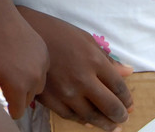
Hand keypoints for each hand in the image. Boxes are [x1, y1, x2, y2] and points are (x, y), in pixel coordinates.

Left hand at [0, 4, 47, 117]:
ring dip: (27, 83)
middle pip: (27, 100)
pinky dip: (33, 68)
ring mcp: (41, 65)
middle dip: (17, 95)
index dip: (6, 106)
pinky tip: (19, 58)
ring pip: (36, 86)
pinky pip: (41, 69)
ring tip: (13, 70)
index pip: (16, 112)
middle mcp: (33, 79)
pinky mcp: (44, 52)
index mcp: (17, 87)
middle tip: (5, 83)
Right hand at [21, 9, 132, 130]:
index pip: (119, 87)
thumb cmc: (57, 31)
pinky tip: (88, 121)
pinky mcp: (49, 97)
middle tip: (124, 117)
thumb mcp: (86, 39)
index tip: (128, 102)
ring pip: (90, 116)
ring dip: (104, 124)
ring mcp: (64, 90)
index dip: (126, 98)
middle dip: (120, 115)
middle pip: (109, 106)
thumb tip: (128, 72)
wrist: (25, 32)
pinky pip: (69, 116)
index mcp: (94, 60)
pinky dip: (82, 121)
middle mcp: (82, 78)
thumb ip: (107, 59)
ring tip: (112, 126)